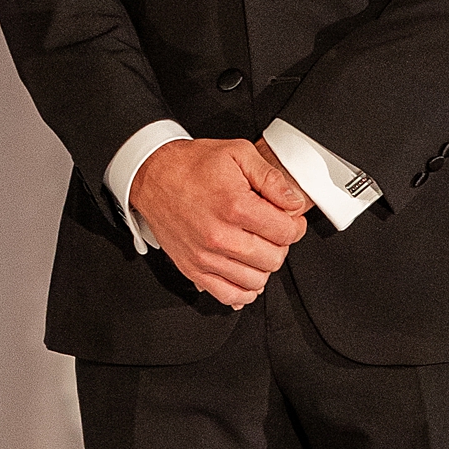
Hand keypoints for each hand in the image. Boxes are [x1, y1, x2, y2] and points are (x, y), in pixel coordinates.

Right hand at [130, 137, 312, 309]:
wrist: (154, 175)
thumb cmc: (192, 164)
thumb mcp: (238, 153)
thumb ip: (271, 178)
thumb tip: (294, 201)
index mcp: (235, 206)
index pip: (286, 232)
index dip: (295, 224)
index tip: (290, 218)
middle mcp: (220, 236)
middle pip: (274, 258)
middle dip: (281, 244)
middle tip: (273, 229)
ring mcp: (206, 257)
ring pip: (256, 280)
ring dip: (263, 265)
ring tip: (258, 246)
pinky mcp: (193, 269)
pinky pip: (229, 295)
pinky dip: (244, 291)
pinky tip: (246, 272)